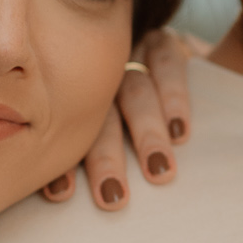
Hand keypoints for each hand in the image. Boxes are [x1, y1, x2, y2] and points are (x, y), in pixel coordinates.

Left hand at [42, 27, 207, 213]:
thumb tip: (64, 199)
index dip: (65, 164)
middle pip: (99, 116)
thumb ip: (87, 152)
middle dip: (104, 157)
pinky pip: (168, 64)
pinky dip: (174, 98)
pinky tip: (180, 132)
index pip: (65, 130)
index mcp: (74, 96)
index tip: (62, 194)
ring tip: (158, 171)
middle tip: (113, 197)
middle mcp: (97, 75)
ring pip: (134, 93)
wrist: (175, 59)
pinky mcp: (163, 43)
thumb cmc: (131, 109)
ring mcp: (128, 54)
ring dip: (146, 134)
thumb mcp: (102, 126)